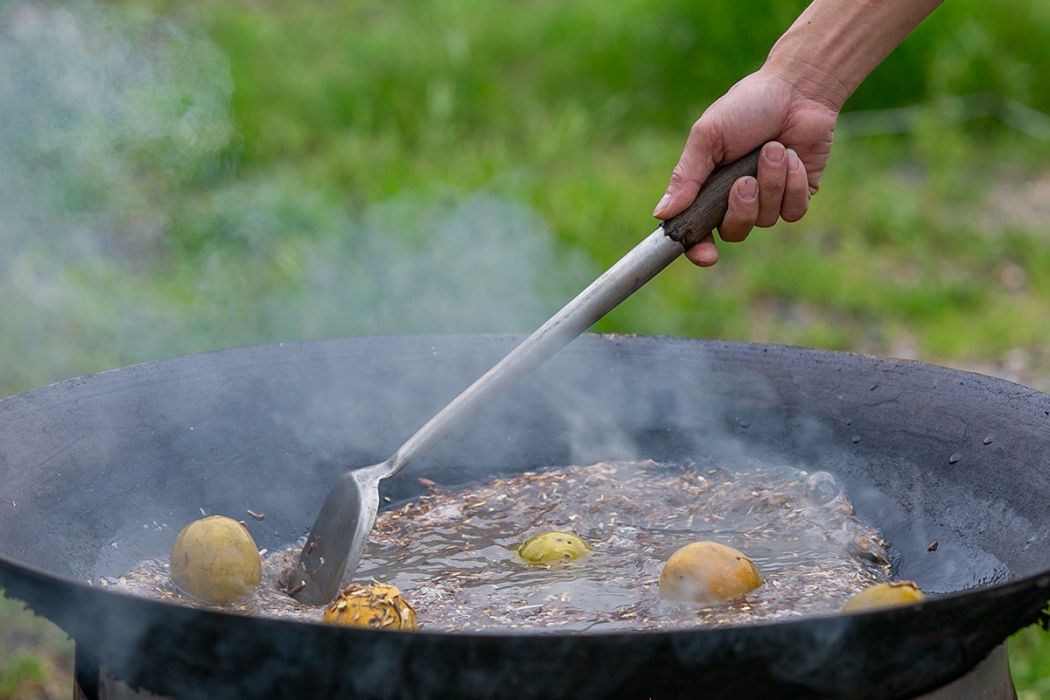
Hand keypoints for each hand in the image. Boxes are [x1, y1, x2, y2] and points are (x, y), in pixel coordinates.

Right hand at [652, 68, 837, 266]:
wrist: (797, 89)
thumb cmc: (747, 106)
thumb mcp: (708, 136)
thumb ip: (686, 177)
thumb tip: (661, 214)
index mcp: (707, 188)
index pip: (697, 231)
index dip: (699, 249)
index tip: (707, 255)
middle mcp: (736, 199)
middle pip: (734, 232)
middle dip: (741, 207)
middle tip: (744, 179)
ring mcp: (768, 200)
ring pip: (766, 220)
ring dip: (770, 183)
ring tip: (774, 149)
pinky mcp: (798, 196)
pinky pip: (793, 211)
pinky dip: (794, 184)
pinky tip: (793, 157)